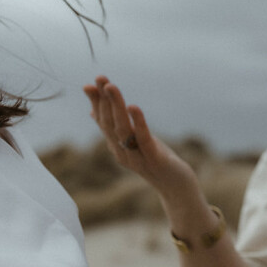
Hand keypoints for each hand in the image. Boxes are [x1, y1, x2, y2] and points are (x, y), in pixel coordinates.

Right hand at [83, 77, 197, 197]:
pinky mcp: (154, 160)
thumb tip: (92, 111)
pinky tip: (133, 107)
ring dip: (116, 107)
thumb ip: (117, 127)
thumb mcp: (134, 141)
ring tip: (111, 87)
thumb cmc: (155, 161)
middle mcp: (122, 153)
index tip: (90, 85)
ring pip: (122, 130)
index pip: (102, 122)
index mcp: (116, 147)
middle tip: (100, 79)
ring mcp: (137, 157)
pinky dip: (138, 123)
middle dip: (104, 100)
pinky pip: (143, 139)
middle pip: (109, 124)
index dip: (96, 103)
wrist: (176, 187)